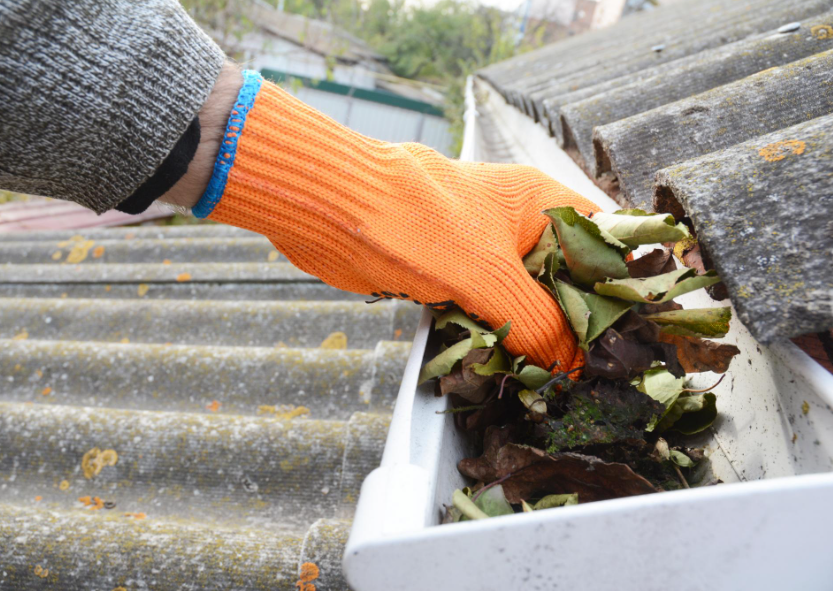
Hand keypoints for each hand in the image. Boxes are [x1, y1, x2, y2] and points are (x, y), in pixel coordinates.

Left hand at [191, 73, 600, 368]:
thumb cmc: (413, 221)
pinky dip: (496, 338)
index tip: (629, 336)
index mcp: (541, 204)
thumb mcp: (488, 276)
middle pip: (565, 279)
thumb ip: (535, 321)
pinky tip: (506, 369)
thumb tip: (568, 365)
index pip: (605, 243)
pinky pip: (488, 312)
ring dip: (533, 337)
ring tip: (554, 379)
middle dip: (575, 323)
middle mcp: (519, 226)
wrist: (333, 211)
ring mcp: (485, 252)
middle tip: (591, 372)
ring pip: (525, 300)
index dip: (621, 287)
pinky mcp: (453, 275)